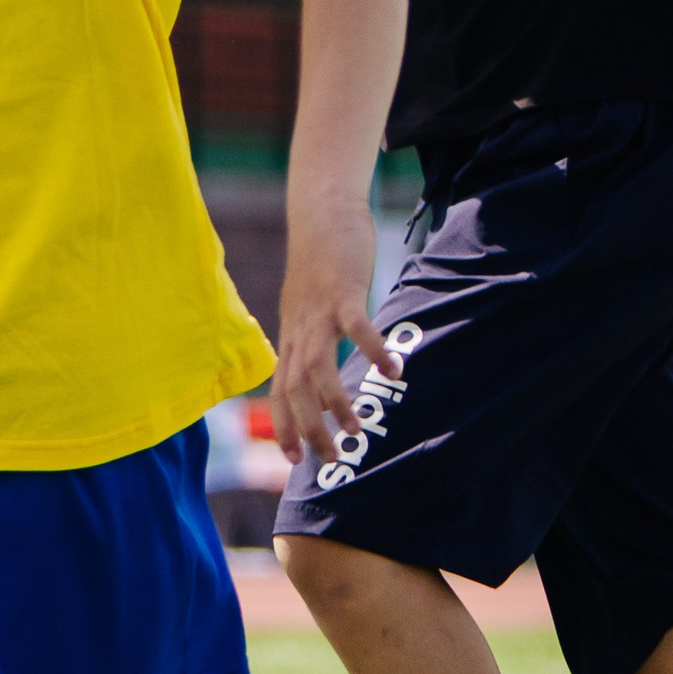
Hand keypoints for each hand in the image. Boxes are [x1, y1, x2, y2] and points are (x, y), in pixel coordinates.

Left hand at [270, 196, 399, 465]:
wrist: (320, 212)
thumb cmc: (320, 264)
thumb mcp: (309, 308)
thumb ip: (313, 341)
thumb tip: (322, 379)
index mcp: (292, 337)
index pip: (280, 392)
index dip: (284, 427)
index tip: (295, 461)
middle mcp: (299, 330)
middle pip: (295, 389)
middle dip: (310, 428)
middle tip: (332, 456)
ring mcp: (319, 312)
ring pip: (318, 367)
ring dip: (335, 402)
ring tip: (355, 429)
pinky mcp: (342, 291)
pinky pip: (356, 327)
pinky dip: (372, 350)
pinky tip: (392, 369)